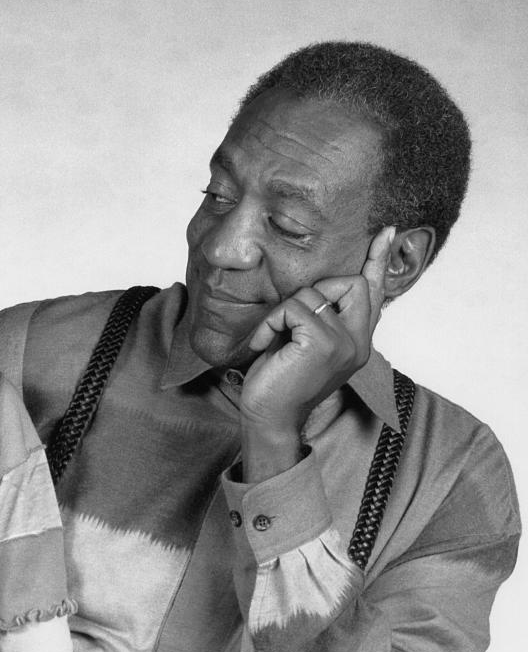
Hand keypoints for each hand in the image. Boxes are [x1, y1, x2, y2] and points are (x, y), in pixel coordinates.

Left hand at [238, 227, 394, 480]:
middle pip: (353, 283)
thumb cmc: (279, 383)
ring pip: (313, 293)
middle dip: (317, 289)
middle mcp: (359, 343)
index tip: (386, 232)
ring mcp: (345, 343)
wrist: (268, 419)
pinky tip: (265, 345)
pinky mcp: (324, 343)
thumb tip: (318, 288)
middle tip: (288, 321)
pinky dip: (272, 322)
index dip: (378, 262)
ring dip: (281, 314)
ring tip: (271, 341)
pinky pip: (294, 307)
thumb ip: (321, 319)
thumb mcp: (304, 345)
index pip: (373, 295)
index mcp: (357, 343)